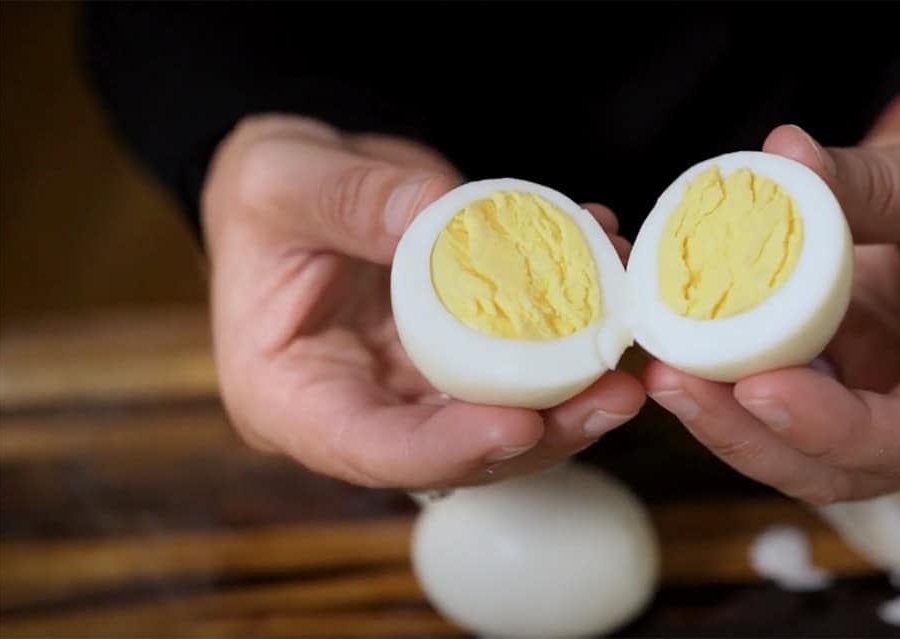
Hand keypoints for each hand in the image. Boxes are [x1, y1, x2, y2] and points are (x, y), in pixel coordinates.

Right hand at [201, 115, 643, 489]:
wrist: (305, 188)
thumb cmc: (271, 193)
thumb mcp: (283, 178)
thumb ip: (353, 198)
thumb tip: (445, 212)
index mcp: (289, 396)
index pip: (373, 451)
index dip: (452, 449)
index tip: (523, 424)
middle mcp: (360, 413)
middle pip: (458, 452)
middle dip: (544, 432)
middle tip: (616, 391)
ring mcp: (416, 394)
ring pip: (503, 419)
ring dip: (574, 391)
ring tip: (628, 347)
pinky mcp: (459, 365)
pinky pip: (522, 365)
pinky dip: (571, 336)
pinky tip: (608, 283)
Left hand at [643, 89, 899, 502]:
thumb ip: (871, 180)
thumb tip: (779, 155)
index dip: (829, 426)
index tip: (758, 388)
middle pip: (839, 466)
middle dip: (751, 434)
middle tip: (675, 382)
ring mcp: (890, 405)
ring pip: (800, 449)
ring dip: (728, 419)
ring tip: (663, 369)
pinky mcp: (847, 379)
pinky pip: (784, 398)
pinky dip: (733, 380)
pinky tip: (682, 346)